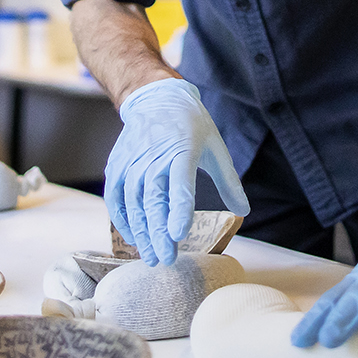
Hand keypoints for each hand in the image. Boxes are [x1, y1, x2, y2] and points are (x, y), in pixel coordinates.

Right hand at [104, 78, 249, 264]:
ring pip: (132, 201)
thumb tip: (243, 211)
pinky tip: (132, 237)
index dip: (178, 210)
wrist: (156, 98)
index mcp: (183, 150)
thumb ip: (228, 181)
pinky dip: (121, 218)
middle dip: (157, 231)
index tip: (178, 235)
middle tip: (165, 259)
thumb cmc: (192, 126)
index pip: (180, 184)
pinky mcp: (117, 164)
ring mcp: (132, 159)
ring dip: (139, 231)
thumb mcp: (215, 147)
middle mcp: (154, 155)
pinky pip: (114, 195)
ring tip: (150, 256)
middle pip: (153, 198)